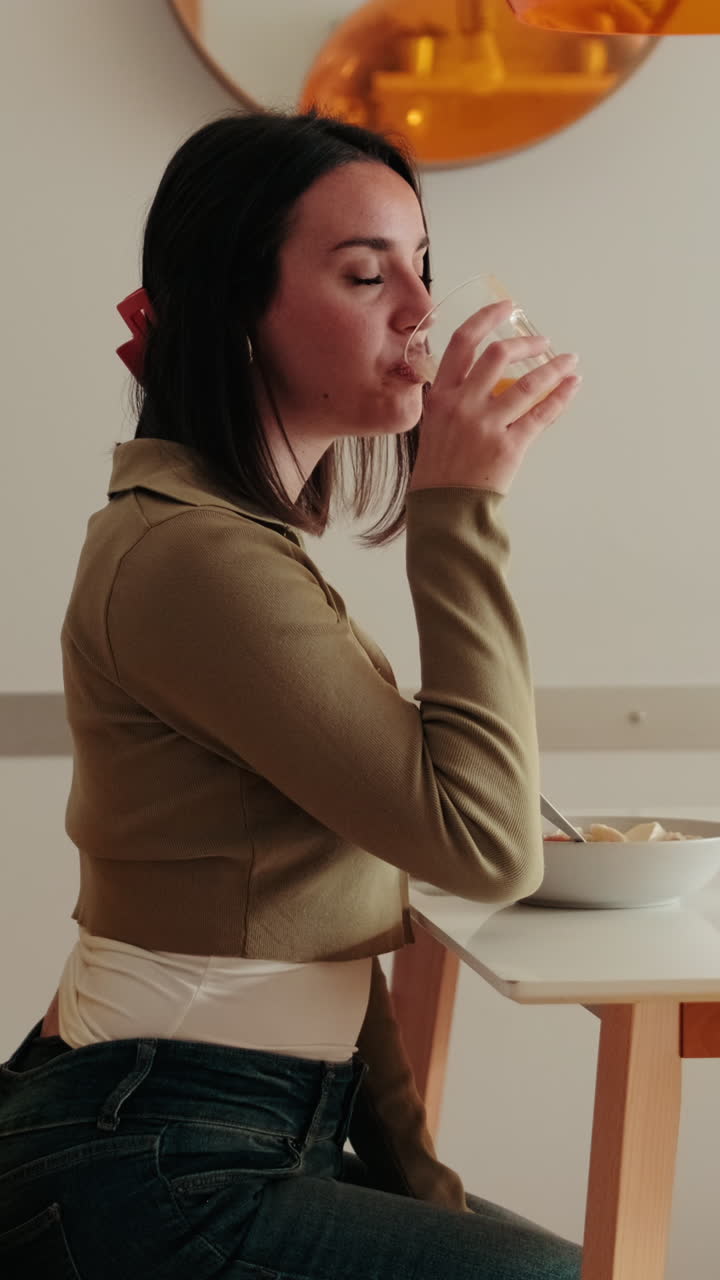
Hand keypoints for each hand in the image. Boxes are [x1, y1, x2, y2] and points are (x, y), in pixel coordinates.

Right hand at [408, 299, 580, 495]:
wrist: (445, 507)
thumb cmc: (439, 467)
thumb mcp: (435, 423)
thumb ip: (453, 396)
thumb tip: (482, 375)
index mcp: (441, 395)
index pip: (462, 342)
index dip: (486, 318)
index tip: (506, 308)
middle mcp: (463, 405)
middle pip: (498, 355)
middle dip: (526, 342)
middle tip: (541, 340)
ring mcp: (487, 426)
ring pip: (528, 383)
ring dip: (554, 367)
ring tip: (568, 360)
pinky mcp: (509, 447)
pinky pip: (541, 415)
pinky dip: (561, 396)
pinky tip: (572, 385)